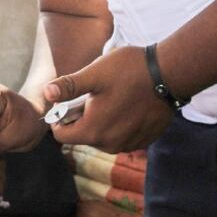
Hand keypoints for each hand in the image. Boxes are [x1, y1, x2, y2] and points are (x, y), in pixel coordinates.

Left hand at [45, 45, 174, 152]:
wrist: (170, 75)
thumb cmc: (130, 71)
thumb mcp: (94, 74)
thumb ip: (68, 86)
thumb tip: (46, 93)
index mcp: (93, 131)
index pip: (61, 135)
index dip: (59, 118)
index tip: (69, 102)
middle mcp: (109, 144)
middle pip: (82, 136)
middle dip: (82, 118)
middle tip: (94, 94)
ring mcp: (128, 144)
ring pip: (102, 136)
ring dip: (101, 120)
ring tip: (113, 97)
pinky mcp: (143, 141)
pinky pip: (121, 136)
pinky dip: (119, 123)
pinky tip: (127, 104)